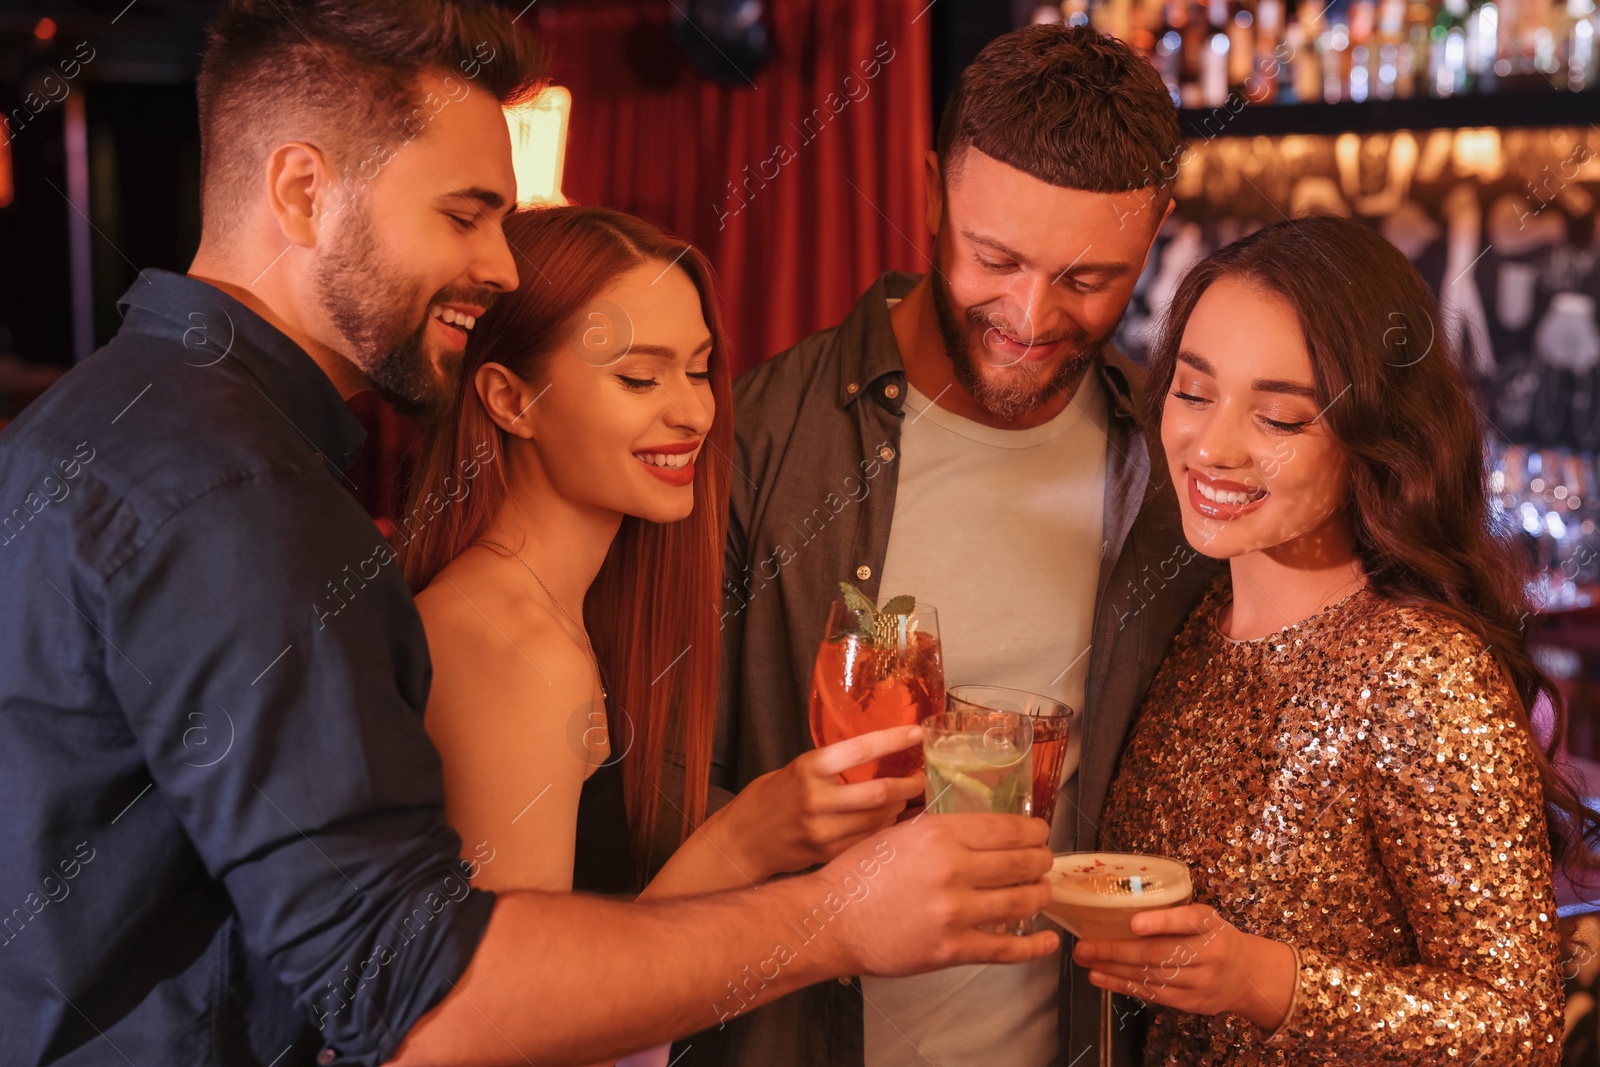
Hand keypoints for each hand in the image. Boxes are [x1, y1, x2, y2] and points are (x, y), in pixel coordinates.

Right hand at [709, 725, 926, 879]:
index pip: (860, 749)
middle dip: (908, 785)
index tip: (917, 732)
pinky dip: (886, 830)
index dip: (894, 740)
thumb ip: (831, 766)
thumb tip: (878, 754)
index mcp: (808, 768)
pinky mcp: (828, 854)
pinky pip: (869, 840)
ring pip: (879, 820)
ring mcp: (823, 831)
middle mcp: (816, 799)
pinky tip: (892, 823)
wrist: (741, 841)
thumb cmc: (770, 799)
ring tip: (909, 800)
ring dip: (901, 809)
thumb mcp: (796, 769)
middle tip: (922, 777)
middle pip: (879, 793)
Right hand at [819, 812, 1057, 975]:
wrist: (830, 920)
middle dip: (1041, 861)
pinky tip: (1049, 940)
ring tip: (1042, 891)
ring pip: (1022, 901)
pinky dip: (1035, 946)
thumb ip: (941, 832)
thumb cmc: (858, 874)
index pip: (1007, 829)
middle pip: (1022, 862)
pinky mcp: (952, 949)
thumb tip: (983, 834)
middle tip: (1043, 862)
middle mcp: (952, 868)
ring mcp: (955, 912)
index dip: (1034, 832)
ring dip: (1040, 895)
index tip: (1041, 834)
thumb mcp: (900, 833)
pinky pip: (1007, 949)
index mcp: (939, 833)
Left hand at [1072, 904, 1295, 1029]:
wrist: (1247, 975)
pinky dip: (1123, 986)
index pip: (1187, 920)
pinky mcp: (1192, 1003)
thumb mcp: (1203, 917)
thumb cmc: (1213, 937)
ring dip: (1113, 970)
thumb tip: (1118, 906)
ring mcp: (1201, 983)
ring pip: (1151, 977)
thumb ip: (1172, 914)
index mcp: (1210, 924)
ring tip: (1085, 960)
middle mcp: (1209, 954)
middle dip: (1116, 950)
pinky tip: (1100, 977)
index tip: (1134, 923)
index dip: (1160, 922)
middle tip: (1083, 945)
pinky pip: (1153, 995)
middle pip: (1158, 954)